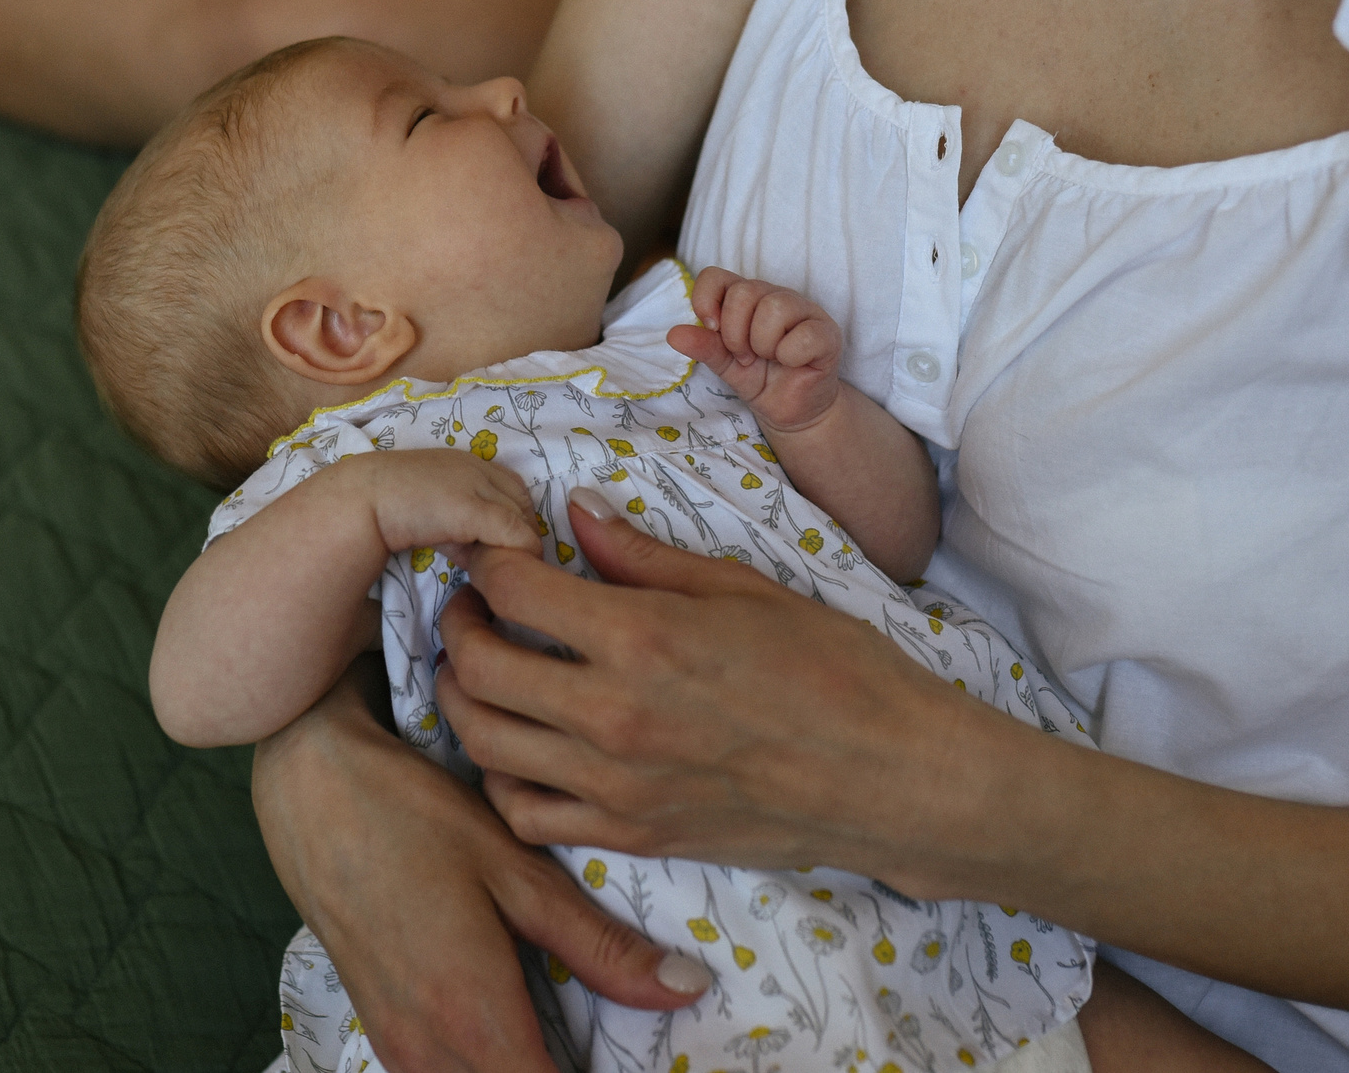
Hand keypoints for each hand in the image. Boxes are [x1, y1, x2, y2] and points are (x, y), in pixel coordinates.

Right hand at [253, 663, 715, 1072]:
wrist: (311, 786)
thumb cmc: (416, 817)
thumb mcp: (517, 872)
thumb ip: (600, 945)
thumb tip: (687, 990)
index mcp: (474, 1020)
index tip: (655, 1062)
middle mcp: (429, 1054)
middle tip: (613, 1043)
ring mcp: (399, 1048)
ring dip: (530, 1070)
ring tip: (578, 1037)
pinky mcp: (383, 1031)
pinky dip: (493, 1064)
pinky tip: (528, 1023)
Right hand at [329, 447, 544, 560]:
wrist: (358, 500)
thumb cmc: (382, 503)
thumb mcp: (426, 506)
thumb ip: (452, 521)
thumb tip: (471, 551)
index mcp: (464, 462)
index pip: (511, 486)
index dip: (513, 515)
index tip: (500, 542)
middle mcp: (477, 468)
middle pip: (522, 501)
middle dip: (521, 532)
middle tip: (507, 561)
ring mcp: (477, 486)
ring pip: (522, 520)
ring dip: (518, 548)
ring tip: (503, 571)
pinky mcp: (474, 510)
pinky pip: (514, 535)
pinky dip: (517, 554)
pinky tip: (501, 573)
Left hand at [437, 504, 1006, 890]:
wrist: (889, 777)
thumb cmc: (834, 670)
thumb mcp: (741, 589)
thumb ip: (643, 557)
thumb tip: (576, 514)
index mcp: (641, 638)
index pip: (513, 590)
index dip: (488, 561)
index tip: (493, 552)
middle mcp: (612, 715)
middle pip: (479, 669)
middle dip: (459, 626)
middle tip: (472, 605)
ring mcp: (615, 786)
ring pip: (486, 745)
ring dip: (465, 699)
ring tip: (482, 669)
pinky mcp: (631, 835)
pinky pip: (526, 814)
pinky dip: (502, 778)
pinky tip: (520, 746)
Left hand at [666, 267, 842, 431]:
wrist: (793, 410)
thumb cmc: (760, 379)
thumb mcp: (724, 365)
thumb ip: (704, 347)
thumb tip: (673, 334)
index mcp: (746, 298)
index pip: (715, 275)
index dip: (706, 301)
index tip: (711, 329)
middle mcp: (775, 296)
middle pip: (744, 292)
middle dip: (735, 334)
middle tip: (745, 356)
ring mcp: (804, 311)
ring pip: (774, 308)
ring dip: (763, 344)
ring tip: (769, 359)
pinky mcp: (827, 333)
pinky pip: (802, 336)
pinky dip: (790, 356)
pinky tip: (793, 363)